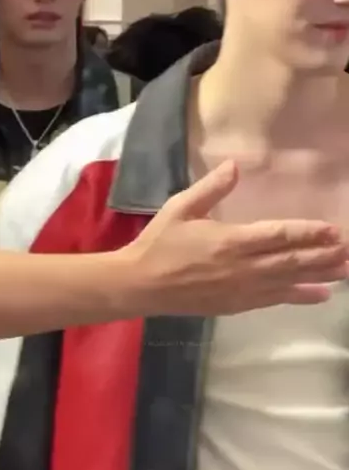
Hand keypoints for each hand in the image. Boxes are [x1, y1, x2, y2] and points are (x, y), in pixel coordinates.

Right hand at [122, 161, 347, 315]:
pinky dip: (299, 296)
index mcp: (230, 240)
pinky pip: (274, 300)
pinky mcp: (237, 305)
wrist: (141, 285)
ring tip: (346, 271)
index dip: (308, 233)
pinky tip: (320, 295)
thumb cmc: (160, 243)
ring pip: (289, 282)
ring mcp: (241, 289)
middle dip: (324, 256)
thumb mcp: (180, 208)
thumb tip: (234, 165)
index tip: (333, 230)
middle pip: (291, 261)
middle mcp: (242, 267)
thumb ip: (211, 188)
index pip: (278, 235)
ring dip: (320, 276)